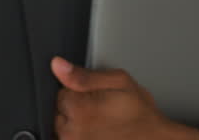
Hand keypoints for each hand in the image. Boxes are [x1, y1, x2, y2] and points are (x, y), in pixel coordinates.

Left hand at [51, 56, 198, 139]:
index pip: (61, 91)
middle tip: (100, 109)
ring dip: (76, 124)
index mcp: (78, 108)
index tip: (94, 94)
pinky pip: (70, 139)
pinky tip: (98, 132)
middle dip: (76, 107)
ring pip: (63, 128)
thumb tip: (58, 65)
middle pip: (59, 111)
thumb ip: (84, 75)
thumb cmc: (141, 115)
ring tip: (101, 123)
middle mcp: (71, 131)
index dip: (79, 90)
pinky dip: (81, 135)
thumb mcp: (119, 82)